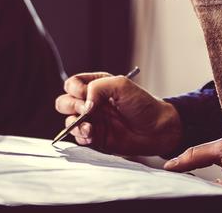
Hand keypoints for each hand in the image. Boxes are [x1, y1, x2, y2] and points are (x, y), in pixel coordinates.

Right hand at [54, 71, 181, 155]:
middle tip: (87, 110)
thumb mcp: (121, 85)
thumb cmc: (143, 104)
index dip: (74, 89)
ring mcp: (93, 121)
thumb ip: (97, 87)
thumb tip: (84, 104)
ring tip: (90, 127)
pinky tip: (92, 135)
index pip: (72, 84)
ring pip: (68, 121)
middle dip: (71, 106)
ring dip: (75, 124)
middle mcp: (91, 103)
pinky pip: (79, 138)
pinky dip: (81, 137)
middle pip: (64, 102)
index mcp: (96, 86)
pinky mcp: (97, 138)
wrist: (158, 129)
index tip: (85, 94)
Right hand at [164, 138, 221, 205]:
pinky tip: (208, 194)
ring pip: (209, 171)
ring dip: (198, 177)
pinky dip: (211, 185)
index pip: (192, 154)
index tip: (163, 171)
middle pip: (198, 160)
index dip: (177, 163)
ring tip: (184, 186)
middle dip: (183, 168)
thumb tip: (203, 195)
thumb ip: (217, 188)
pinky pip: (221, 180)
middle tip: (169, 178)